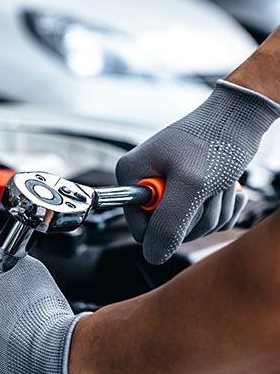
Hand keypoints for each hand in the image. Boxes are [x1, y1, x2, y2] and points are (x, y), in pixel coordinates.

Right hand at [117, 80, 279, 264]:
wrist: (240, 118)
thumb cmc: (215, 140)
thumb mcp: (191, 184)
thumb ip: (168, 223)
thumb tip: (153, 256)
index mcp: (133, 176)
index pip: (140, 230)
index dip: (167, 228)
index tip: (187, 202)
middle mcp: (146, 183)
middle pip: (167, 232)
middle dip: (197, 216)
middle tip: (208, 188)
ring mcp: (168, 190)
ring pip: (191, 228)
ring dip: (214, 211)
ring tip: (219, 182)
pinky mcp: (190, 193)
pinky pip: (206, 221)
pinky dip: (223, 208)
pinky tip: (227, 187)